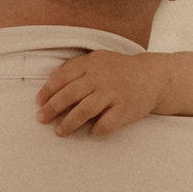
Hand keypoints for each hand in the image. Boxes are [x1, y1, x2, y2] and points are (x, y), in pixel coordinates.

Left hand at [37, 50, 160, 136]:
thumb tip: (52, 76)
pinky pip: (106, 123)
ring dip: (69, 122)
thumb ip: (76, 66)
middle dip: (52, 108)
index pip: (63, 77)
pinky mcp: (125, 109)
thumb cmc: (120, 70)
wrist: (154, 77)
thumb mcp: (98, 60)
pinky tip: (90, 132)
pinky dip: (96, 129)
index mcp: (92, 64)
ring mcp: (114, 94)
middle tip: (41, 119)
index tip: (39, 102)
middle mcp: (101, 78)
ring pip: (85, 110)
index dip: (48, 90)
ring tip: (59, 131)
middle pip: (70, 94)